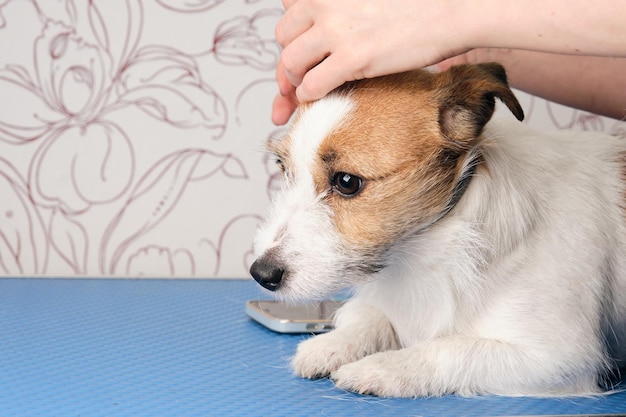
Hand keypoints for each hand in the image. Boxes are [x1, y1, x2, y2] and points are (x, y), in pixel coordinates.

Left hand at [272, 0, 468, 123]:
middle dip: (289, 58)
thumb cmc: (415, 7)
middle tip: (299, 75)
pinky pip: (310, 84)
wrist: (450, 12)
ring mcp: (336, 30)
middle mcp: (325, 3)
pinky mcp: (351, 58)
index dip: (293, 34)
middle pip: (284, 36)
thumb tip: (324, 27)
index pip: (289, 10)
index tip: (300, 50)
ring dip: (294, 79)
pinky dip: (308, 95)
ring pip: (290, 62)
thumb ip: (340, 7)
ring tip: (307, 87)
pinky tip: (317, 97)